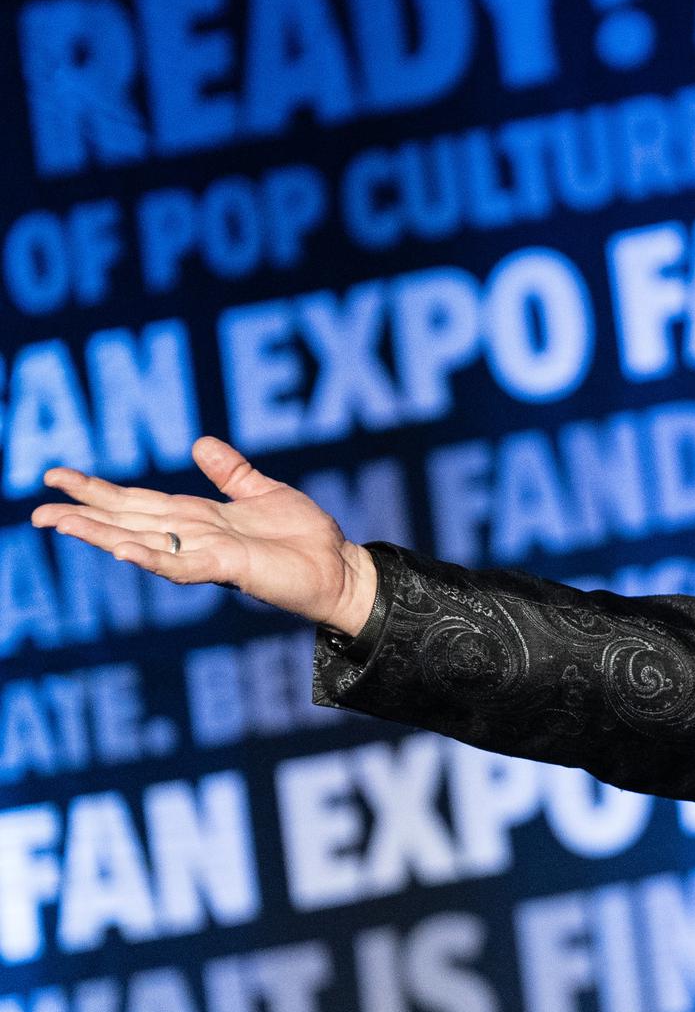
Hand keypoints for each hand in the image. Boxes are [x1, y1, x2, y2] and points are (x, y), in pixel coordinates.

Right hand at [31, 436, 378, 634]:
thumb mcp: (264, 492)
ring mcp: (207, 553)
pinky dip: (150, 556)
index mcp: (198, 517)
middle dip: (83, 514)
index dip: (98, 491)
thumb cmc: (306, 538)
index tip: (57, 477)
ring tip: (59, 523)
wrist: (341, 568)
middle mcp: (194, 536)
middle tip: (37, 510)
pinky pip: (181, 563)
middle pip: (128, 521)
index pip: (138, 502)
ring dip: (100, 534)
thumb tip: (199, 443)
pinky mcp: (228, 567)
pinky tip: (120, 549)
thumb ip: (231, 472)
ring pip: (141, 542)